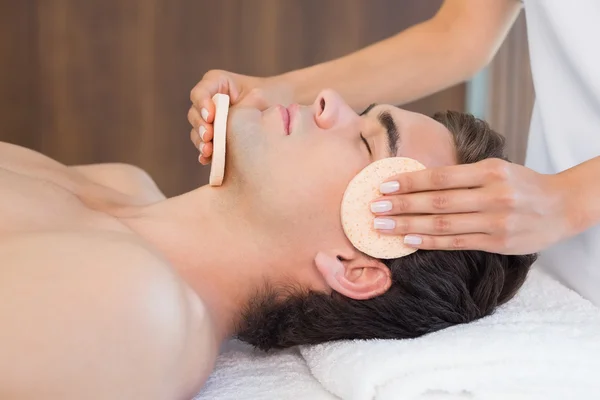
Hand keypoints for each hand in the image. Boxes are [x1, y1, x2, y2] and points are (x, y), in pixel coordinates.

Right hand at [188, 70, 293, 164]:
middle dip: (200, 125)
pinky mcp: (215, 137)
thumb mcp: (258, 97)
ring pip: (197, 130)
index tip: (211, 116)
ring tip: (208, 151)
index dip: (202, 103)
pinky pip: (204, 145)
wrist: (283, 107)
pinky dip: (204, 152)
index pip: (201, 92)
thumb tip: (225, 124)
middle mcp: (210, 101)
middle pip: (195, 113)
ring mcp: (211, 120)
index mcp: (218, 83)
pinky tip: (206, 159)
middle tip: (208, 136)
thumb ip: (240, 107)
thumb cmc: (271, 96)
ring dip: (200, 141)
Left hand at [369, 158, 570, 254]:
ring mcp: (496, 221)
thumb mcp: (496, 169)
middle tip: (375, 207)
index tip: (384, 185)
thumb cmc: (522, 184)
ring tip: (383, 226)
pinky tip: (409, 240)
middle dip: (402, 205)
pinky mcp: (498, 243)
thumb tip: (418, 181)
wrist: (562, 207)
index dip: (409, 182)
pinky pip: (457, 243)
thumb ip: (463, 176)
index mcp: (490, 171)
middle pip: (437, 202)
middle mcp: (493, 195)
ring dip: (409, 225)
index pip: (440, 177)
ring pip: (443, 225)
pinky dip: (430, 242)